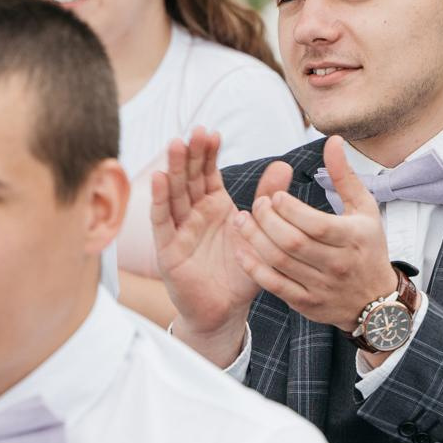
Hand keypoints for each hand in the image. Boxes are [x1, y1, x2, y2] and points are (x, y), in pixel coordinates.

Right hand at [150, 128, 260, 363]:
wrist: (225, 310)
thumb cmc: (240, 272)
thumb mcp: (258, 233)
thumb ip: (266, 200)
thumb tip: (283, 165)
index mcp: (215, 206)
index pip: (208, 173)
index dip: (208, 153)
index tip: (212, 132)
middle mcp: (194, 213)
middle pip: (189, 178)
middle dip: (191, 154)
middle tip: (194, 132)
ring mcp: (179, 230)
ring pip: (174, 194)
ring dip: (173, 170)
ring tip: (175, 145)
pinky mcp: (168, 250)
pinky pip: (162, 222)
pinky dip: (159, 201)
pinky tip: (158, 179)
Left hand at [230, 137, 400, 332]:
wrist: (376, 302)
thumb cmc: (367, 247)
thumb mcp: (364, 209)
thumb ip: (345, 175)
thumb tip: (333, 140)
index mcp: (353, 238)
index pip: (316, 224)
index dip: (289, 209)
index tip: (275, 196)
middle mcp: (338, 264)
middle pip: (293, 241)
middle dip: (267, 220)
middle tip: (256, 205)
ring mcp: (321, 287)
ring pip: (280, 262)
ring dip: (254, 239)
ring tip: (240, 221)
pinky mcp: (307, 304)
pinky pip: (274, 285)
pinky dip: (254, 267)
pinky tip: (241, 249)